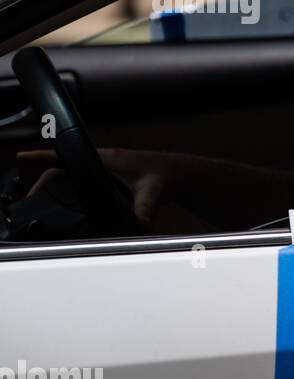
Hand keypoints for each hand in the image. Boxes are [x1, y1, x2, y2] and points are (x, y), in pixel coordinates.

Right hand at [19, 147, 193, 225]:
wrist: (184, 175)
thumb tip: (140, 223)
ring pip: (75, 178)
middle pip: (66, 169)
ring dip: (58, 187)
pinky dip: (74, 192)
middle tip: (31, 197)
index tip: (23, 158)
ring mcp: (108, 172)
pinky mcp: (113, 182)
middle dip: (45, 181)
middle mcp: (105, 163)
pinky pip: (86, 185)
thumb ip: (146, 208)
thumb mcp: (154, 191)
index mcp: (108, 159)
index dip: (44, 157)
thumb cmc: (169, 174)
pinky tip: (66, 204)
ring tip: (41, 201)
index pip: (70, 155)